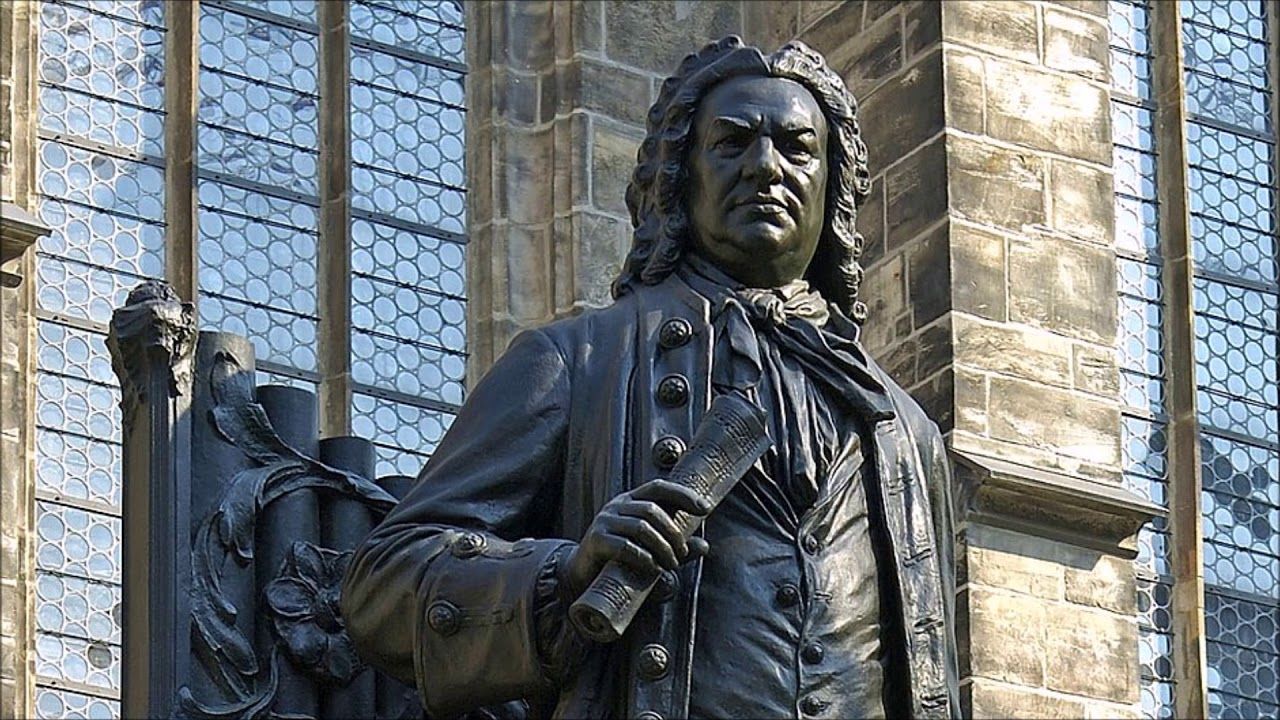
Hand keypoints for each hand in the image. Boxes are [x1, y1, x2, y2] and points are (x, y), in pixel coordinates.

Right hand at [564, 479, 711, 594]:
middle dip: (673, 533)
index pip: (658, 487)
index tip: (705, 508)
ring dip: (662, 547)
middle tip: (682, 554)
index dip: (682, 494)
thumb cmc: (620, 560)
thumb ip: (675, 547)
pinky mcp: (596, 541)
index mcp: (630, 501)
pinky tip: (654, 569)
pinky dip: (644, 558)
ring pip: (641, 527)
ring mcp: (604, 522)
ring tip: (671, 564)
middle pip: (652, 510)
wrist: (582, 576)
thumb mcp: (651, 551)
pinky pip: (625, 546)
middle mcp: (616, 506)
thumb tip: (704, 546)